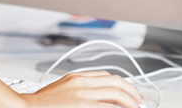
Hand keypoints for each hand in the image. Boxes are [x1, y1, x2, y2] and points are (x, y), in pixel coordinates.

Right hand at [20, 71, 145, 107]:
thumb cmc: (42, 105)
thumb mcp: (63, 89)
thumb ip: (81, 88)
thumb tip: (100, 96)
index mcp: (77, 77)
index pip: (108, 76)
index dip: (123, 84)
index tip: (130, 93)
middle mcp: (81, 83)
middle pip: (116, 83)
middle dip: (132, 92)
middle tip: (140, 101)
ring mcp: (82, 94)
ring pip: (116, 94)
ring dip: (130, 101)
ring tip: (136, 107)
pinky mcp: (82, 106)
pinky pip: (107, 107)